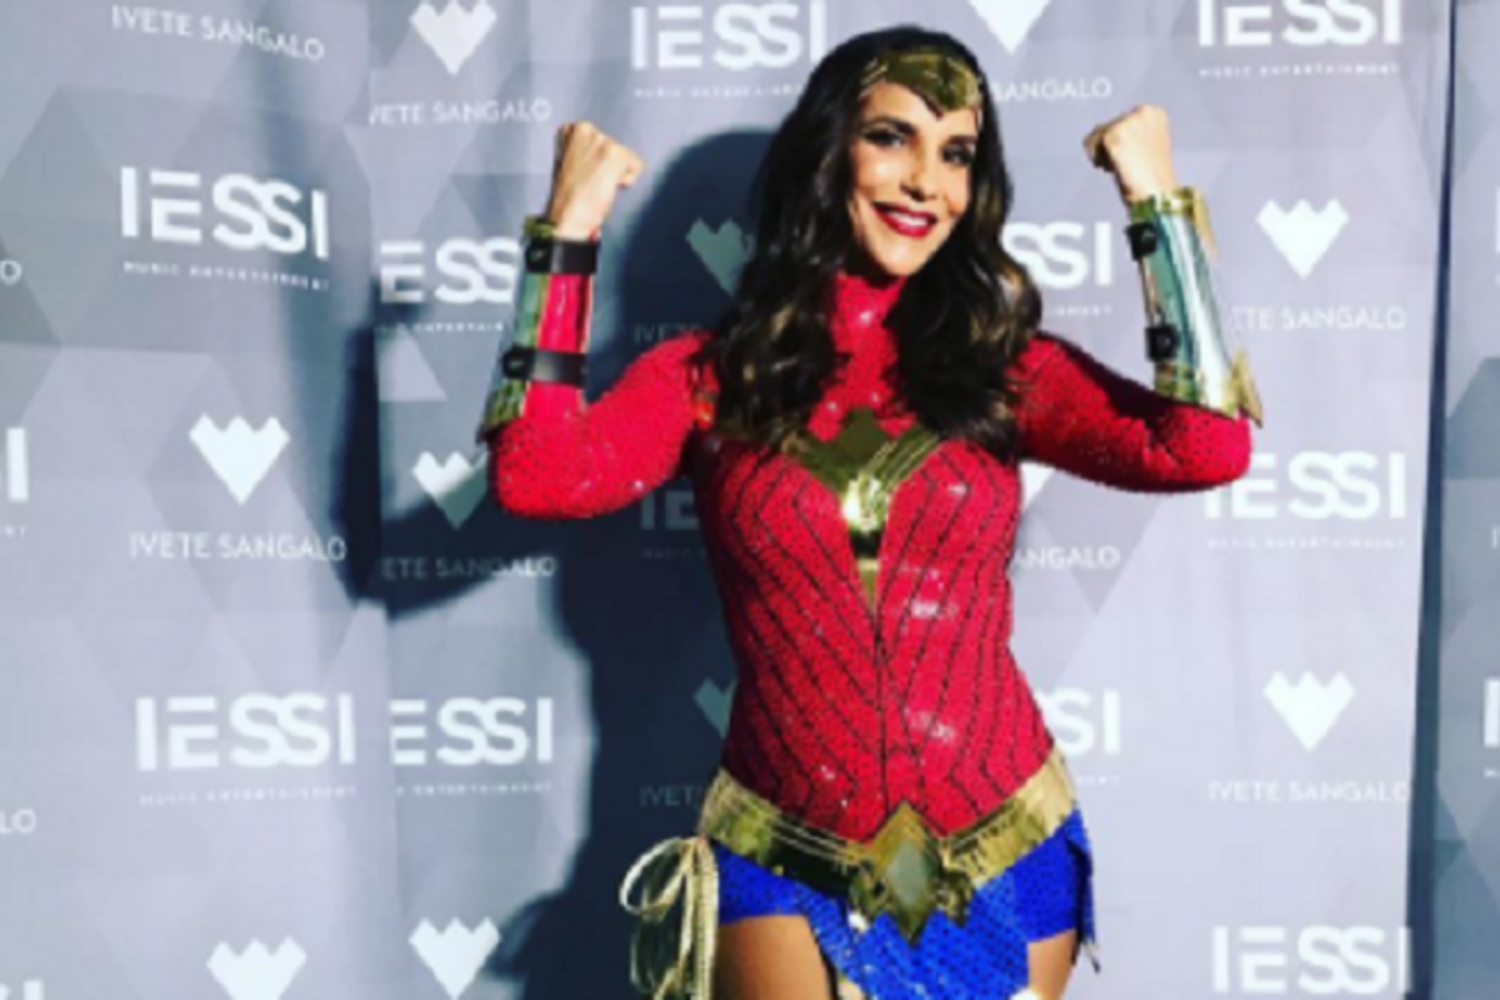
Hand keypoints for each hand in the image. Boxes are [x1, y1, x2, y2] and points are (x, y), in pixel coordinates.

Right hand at [544, 122, 644, 239]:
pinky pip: (636, 165)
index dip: (597, 159)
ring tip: (599, 184)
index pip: (601, 139)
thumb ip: (586, 150)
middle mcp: (586, 129)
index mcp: (572, 130)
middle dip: (609, 164)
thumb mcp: (571, 162)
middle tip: (593, 180)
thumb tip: (604, 153)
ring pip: (626, 155)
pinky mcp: (615, 153)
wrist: (569, 215)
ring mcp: (602, 140)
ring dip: (617, 172)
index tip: (586, 171)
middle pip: (615, 145)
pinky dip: (628, 179)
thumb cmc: (570, 194)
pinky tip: (610, 186)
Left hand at [1083, 104, 1177, 205]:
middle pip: (1108, 125)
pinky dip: (1095, 158)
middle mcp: (1142, 112)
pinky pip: (1090, 142)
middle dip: (1110, 148)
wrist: (1155, 194)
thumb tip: (1097, 131)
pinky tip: (1110, 169)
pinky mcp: (1114, 134)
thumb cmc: (1149, 178)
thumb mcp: (1143, 148)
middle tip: (1126, 167)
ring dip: (1102, 154)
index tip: (1131, 159)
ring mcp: (1128, 122)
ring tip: (1120, 168)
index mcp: (1154, 114)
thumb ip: (1128, 135)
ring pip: (1097, 134)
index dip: (1120, 143)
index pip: (1122, 120)